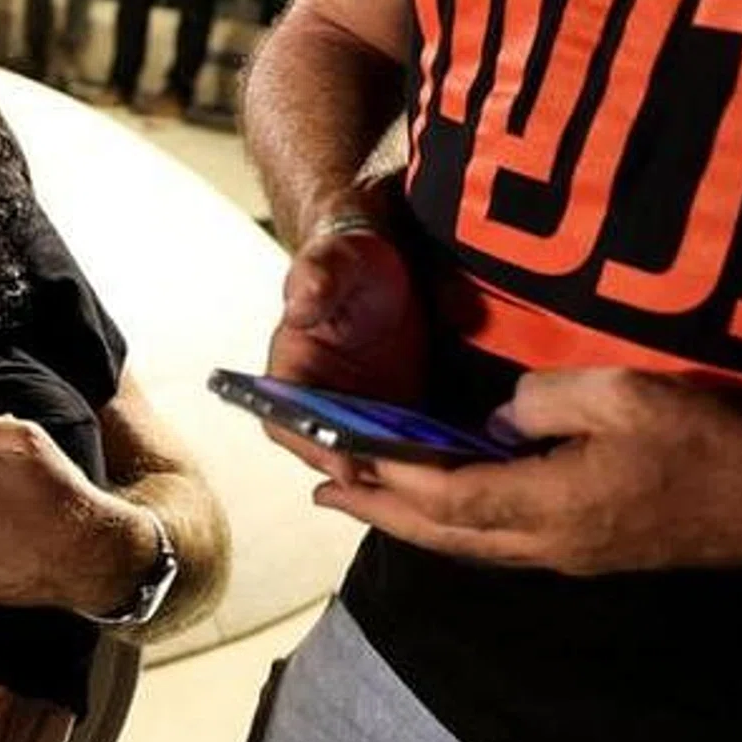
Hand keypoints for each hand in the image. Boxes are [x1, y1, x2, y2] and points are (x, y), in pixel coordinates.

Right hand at [265, 226, 426, 482]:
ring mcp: (356, 415)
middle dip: (365, 472)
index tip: (345, 462)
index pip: (284, 422)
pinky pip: (402, 452)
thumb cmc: (353, 260)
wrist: (386, 265)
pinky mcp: (393, 420)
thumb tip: (298, 305)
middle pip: (328, 454)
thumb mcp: (337, 260)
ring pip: (367, 460)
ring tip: (436, 478)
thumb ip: (317, 278)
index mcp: (291, 371)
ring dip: (397, 474)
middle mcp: (318, 403)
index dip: (311, 447)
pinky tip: (456, 464)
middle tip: (406, 482)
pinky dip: (424, 463)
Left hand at [315, 369, 741, 573]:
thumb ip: (544, 399)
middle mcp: (546, 545)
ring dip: (404, 521)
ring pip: (463, 544)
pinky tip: (436, 505)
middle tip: (319, 490)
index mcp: (550, 509)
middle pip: (438, 534)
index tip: (335, 457)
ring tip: (354, 499)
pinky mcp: (586, 550)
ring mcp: (566, 555)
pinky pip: (494, 541)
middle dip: (374, 512)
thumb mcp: (624, 396)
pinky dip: (448, 522)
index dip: (384, 477)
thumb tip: (494, 415)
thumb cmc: (713, 444)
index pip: (441, 497)